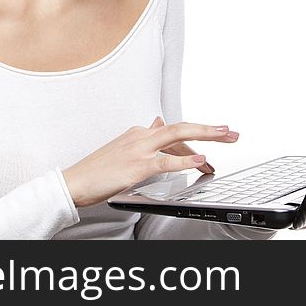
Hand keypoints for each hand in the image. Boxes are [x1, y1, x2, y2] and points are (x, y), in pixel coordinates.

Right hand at [61, 116, 237, 207]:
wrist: (74, 182)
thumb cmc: (98, 170)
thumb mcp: (124, 147)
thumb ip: (144, 136)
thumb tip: (159, 122)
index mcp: (140, 133)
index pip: (175, 131)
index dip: (198, 135)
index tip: (217, 137)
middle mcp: (141, 136)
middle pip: (181, 126)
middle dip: (209, 129)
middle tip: (231, 132)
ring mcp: (139, 149)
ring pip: (177, 135)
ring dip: (205, 135)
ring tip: (225, 136)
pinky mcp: (137, 166)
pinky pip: (165, 161)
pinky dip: (185, 159)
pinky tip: (201, 160)